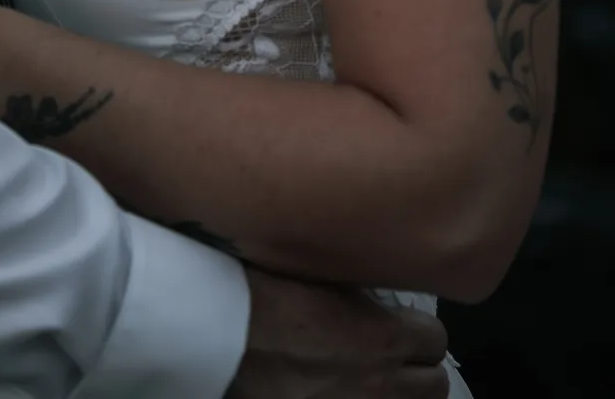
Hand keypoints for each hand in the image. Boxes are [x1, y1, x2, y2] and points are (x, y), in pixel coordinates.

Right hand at [230, 268, 448, 397]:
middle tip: (392, 351)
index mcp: (384, 337)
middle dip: (418, 365)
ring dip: (402, 391)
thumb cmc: (265, 289)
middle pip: (437, 384)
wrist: (221, 335)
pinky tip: (345, 389)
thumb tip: (375, 277)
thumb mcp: (320, 271)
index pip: (436, 337)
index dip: (417, 327)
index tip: (398, 320)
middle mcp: (382, 384)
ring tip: (377, 376)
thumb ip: (358, 284)